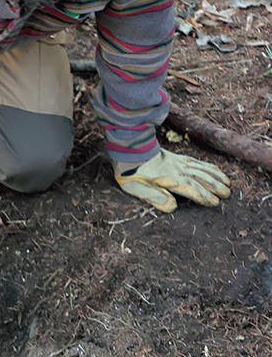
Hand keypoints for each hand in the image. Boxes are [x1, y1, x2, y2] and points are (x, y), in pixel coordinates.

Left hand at [113, 149, 229, 212]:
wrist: (128, 150)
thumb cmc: (130, 173)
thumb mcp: (137, 189)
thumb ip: (155, 197)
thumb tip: (173, 207)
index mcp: (168, 179)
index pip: (191, 188)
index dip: (203, 195)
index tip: (215, 203)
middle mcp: (176, 170)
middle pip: (200, 178)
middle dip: (215, 186)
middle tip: (227, 194)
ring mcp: (178, 162)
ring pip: (201, 169)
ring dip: (215, 176)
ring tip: (227, 183)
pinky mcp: (177, 157)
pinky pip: (196, 162)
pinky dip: (208, 166)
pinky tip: (215, 169)